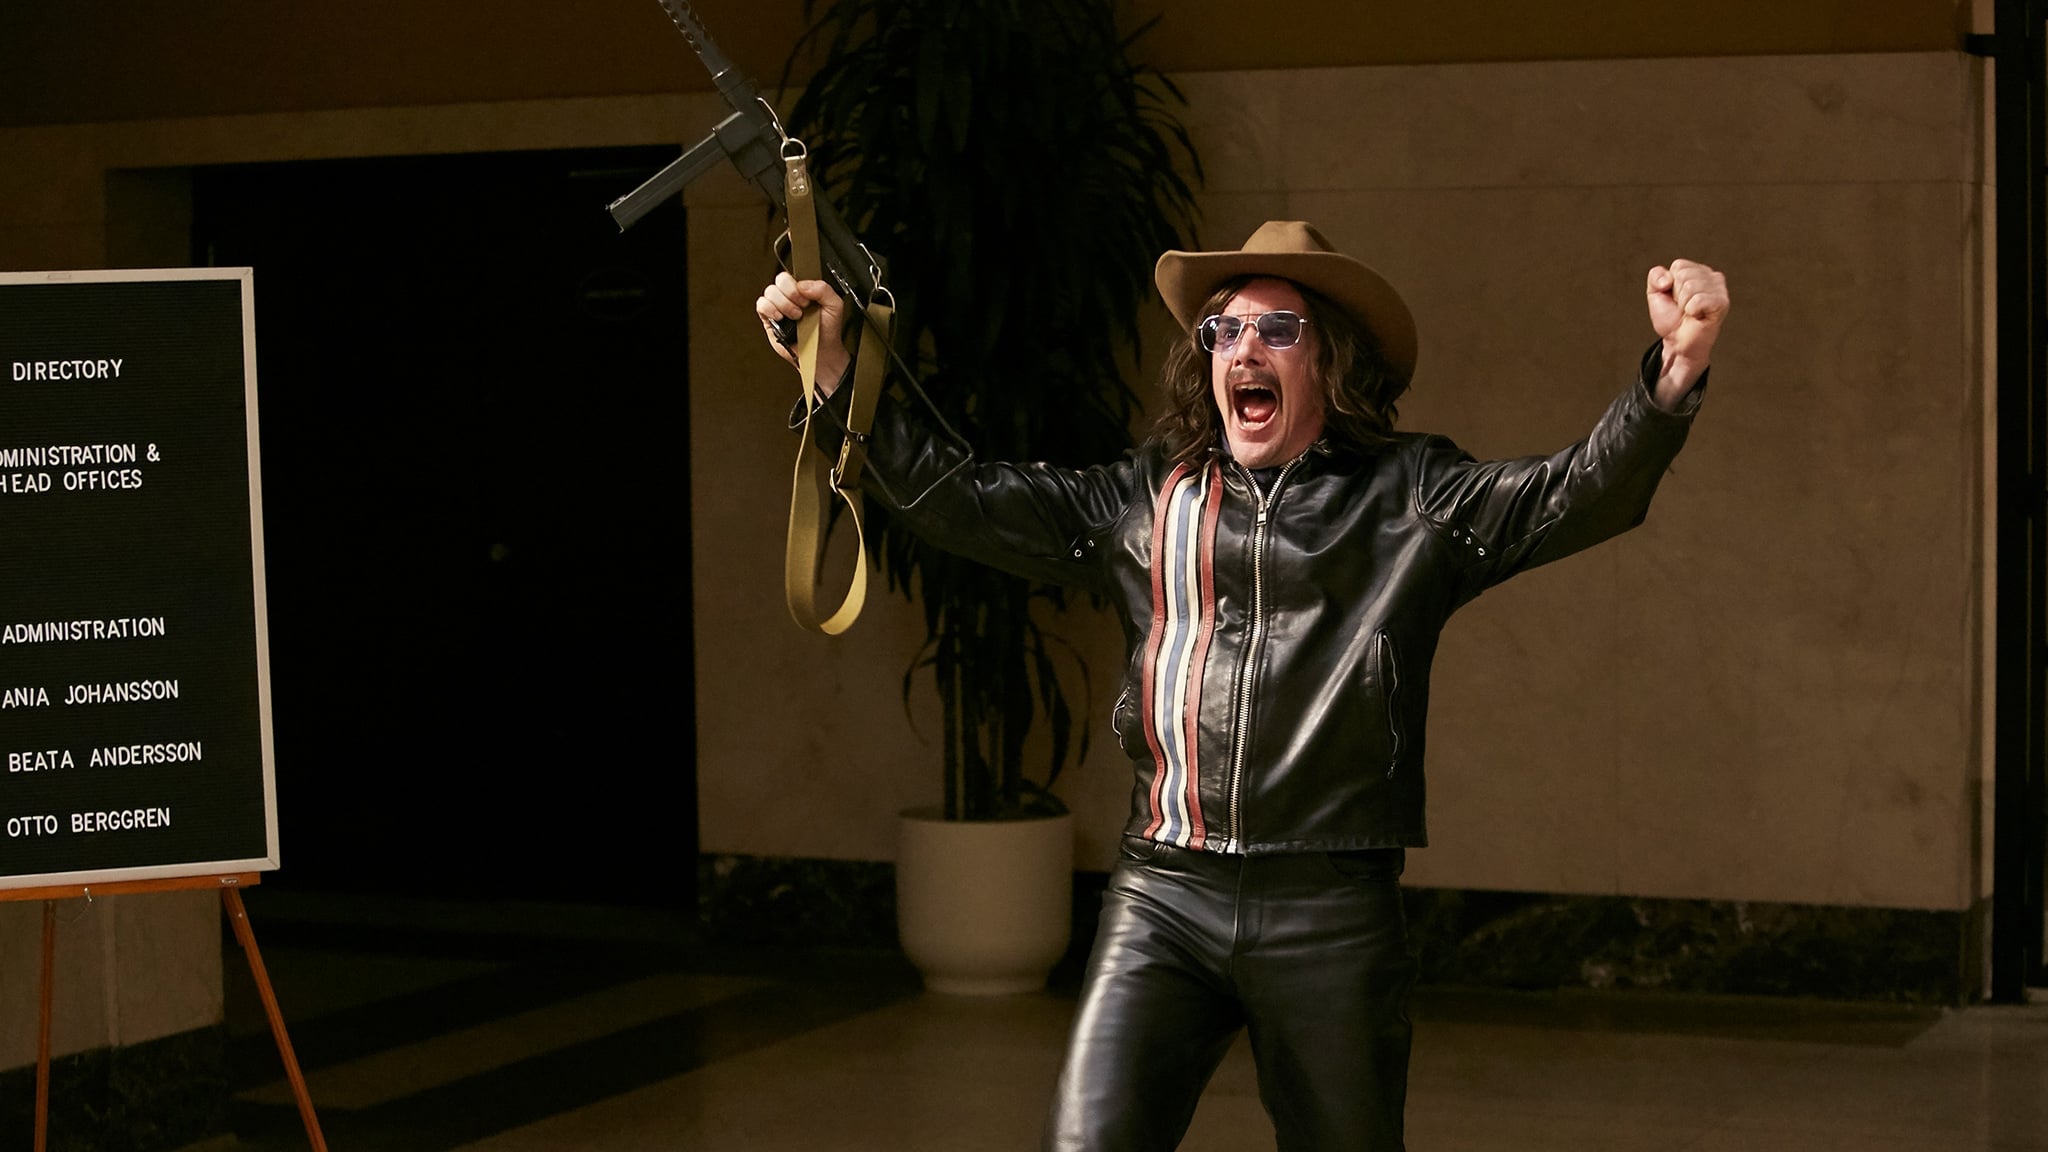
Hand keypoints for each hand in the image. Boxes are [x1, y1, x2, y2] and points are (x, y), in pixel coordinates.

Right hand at [756, 272, 850, 396]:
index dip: (797, 285)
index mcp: (804, 290)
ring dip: (783, 304)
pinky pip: (761, 305)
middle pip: (780, 280)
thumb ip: (823, 289)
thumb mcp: (835, 306)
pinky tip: (780, 318)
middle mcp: (790, 297)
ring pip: (770, 292)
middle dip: (791, 294)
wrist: (822, 353)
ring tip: (795, 317)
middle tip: (801, 308)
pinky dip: (770, 309)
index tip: (807, 299)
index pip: (793, 275)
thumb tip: (802, 285)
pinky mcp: (769, 320)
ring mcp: (778, 307)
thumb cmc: (827, 331)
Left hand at [1645, 259, 1728, 407]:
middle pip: (1684, 275)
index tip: (1675, 299)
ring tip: (1690, 313)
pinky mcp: (1722, 303)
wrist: (1678, 342)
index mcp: (1697, 270)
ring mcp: (1719, 289)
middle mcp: (1712, 276)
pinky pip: (1699, 299)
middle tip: (1683, 308)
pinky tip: (1698, 316)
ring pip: (1690, 287)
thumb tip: (1667, 278)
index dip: (1670, 284)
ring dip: (1684, 304)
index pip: (1678, 265)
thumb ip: (1655, 277)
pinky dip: (1692, 310)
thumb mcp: (1655, 294)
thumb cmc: (1671, 319)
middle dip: (1677, 295)